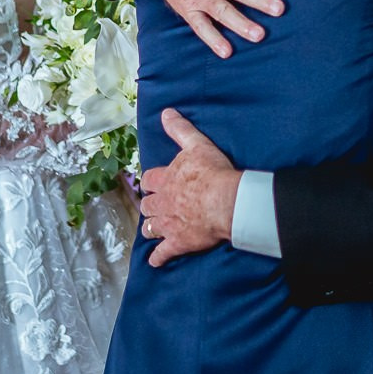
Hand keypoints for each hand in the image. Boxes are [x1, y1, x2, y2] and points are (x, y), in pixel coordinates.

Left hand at [141, 109, 239, 267]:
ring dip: (151, 228)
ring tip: (153, 229)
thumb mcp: (196, 144)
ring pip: (151, 228)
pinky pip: (163, 253)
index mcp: (165, 179)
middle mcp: (162, 202)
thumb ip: (180, 130)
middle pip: (147, 206)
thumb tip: (166, 113)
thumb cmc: (212, 172)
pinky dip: (158, 257)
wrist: (225, 200)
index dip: (151, 183)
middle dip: (149, 206)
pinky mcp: (178, 242)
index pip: (149, 181)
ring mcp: (168, 224)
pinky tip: (156, 261)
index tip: (153, 185)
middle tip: (154, 207)